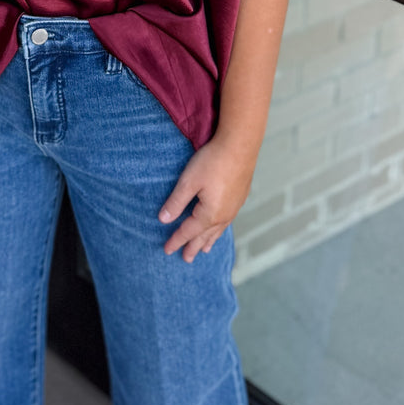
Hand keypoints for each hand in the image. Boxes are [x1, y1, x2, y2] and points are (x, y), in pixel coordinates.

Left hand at [158, 135, 256, 262]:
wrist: (240, 145)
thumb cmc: (212, 161)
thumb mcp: (189, 181)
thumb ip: (176, 202)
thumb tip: (163, 220)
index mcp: (210, 214)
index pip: (189, 232)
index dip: (176, 240)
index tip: (167, 250)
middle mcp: (224, 215)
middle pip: (205, 235)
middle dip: (194, 246)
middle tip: (186, 259)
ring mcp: (234, 207)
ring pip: (218, 230)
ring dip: (209, 240)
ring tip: (204, 250)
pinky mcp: (240, 197)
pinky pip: (227, 221)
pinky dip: (220, 228)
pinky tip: (220, 225)